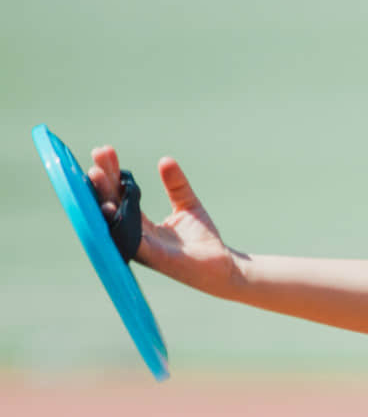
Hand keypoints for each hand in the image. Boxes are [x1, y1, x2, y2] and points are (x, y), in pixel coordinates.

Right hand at [86, 146, 240, 295]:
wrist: (222, 266)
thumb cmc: (202, 239)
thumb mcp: (188, 204)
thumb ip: (176, 185)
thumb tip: (165, 160)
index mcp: (139, 222)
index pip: (120, 194)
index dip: (113, 173)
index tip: (105, 150)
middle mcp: (134, 233)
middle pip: (111, 202)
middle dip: (102, 178)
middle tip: (98, 152)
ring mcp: (140, 246)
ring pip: (113, 219)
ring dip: (103, 197)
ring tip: (95, 174)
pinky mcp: (151, 256)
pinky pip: (129, 239)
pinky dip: (118, 223)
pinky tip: (109, 207)